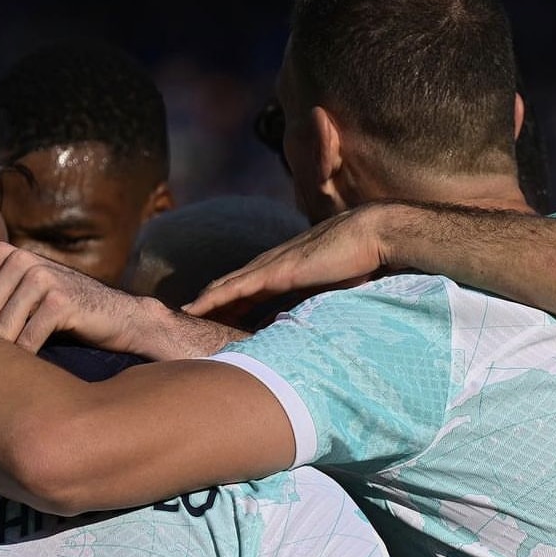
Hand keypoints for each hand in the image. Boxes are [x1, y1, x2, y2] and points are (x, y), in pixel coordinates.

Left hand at [0, 243, 161, 353]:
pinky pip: (27, 341)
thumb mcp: (23, 297)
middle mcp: (20, 259)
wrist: (118, 317)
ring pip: (0, 331)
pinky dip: (23, 363)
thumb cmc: (63, 313)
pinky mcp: (60, 300)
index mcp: (4, 255)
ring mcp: (40, 277)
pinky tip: (25, 376)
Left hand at [183, 205, 397, 320]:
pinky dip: (212, 299)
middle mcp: (272, 263)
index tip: (215, 315)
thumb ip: (313, 301)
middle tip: (187, 317)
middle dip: (210, 300)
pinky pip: (235, 288)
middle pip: (230, 284)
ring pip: (226, 285)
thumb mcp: (331, 287)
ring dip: (203, 300)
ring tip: (181, 314)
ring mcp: (271, 265)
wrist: (374, 234)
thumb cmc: (362, 260)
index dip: (230, 299)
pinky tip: (193, 308)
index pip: (249, 286)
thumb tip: (302, 322)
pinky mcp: (274, 272)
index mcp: (286, 266)